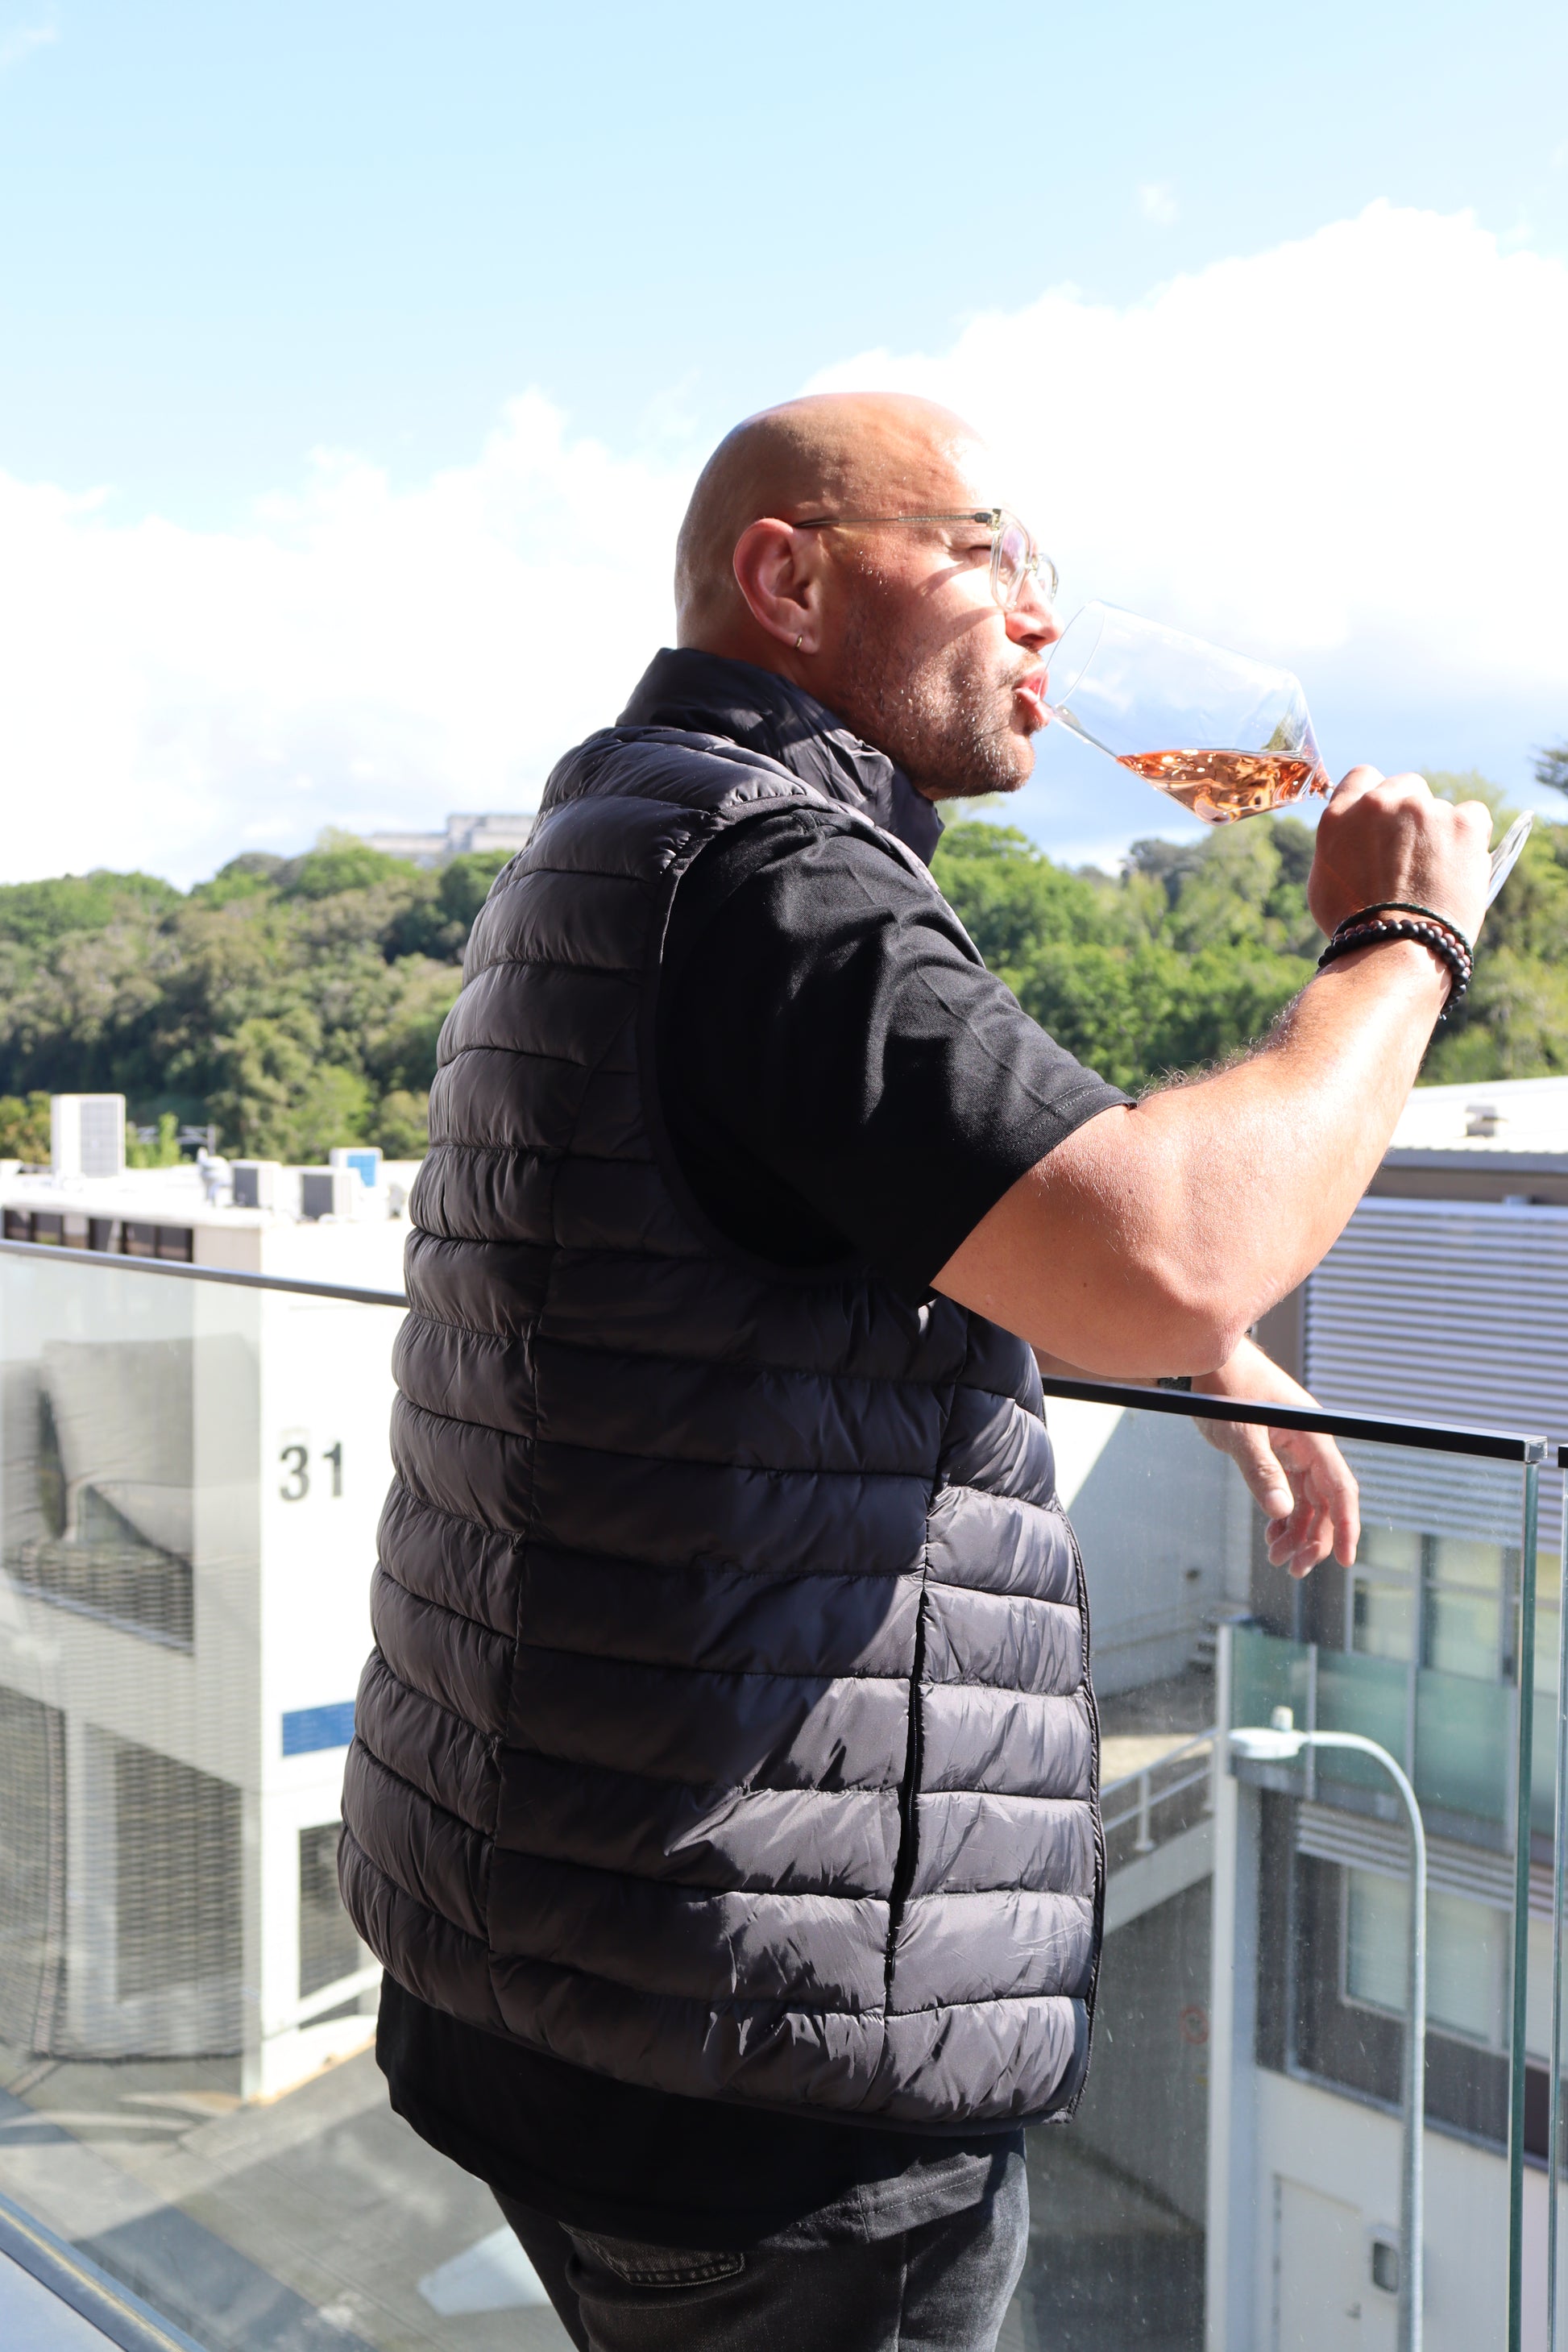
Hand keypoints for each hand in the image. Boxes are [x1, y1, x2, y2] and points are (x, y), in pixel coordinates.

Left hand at [1192, 1338, 1358, 1576]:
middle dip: (1314, 1537)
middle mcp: (1309, 1441)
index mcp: (1311, 1434)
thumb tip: (1281, 1512)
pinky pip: (1290, 1488)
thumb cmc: (1223, 1386)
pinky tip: (1271, 1534)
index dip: (1346, 1525)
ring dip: (1297, 1530)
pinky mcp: (1276, 1448)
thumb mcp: (1239, 1431)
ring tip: (1276, 1558)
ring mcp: (1294, 1445)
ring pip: (1306, 1498)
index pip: (1340, 1487)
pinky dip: (1283, 1514)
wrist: (1204, 1360)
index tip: (1344, 1561)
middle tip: (1292, 1569)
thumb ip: (1260, 1469)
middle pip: (1325, 1499)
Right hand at [1307, 765, 1492, 946]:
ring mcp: (1423, 810)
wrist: (1395, 948)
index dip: (1377, 797)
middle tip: (1414, 853)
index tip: (1385, 820)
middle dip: (1411, 813)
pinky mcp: (1462, 822)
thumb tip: (1357, 837)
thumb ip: (1341, 845)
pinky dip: (1471, 837)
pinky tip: (1460, 867)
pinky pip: (1474, 816)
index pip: (1363, 777)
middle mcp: (1379, 803)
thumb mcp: (1325, 881)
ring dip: (1439, 832)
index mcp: (1340, 815)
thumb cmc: (1355, 928)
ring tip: (1436, 876)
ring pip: (1440, 808)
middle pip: (1406, 786)